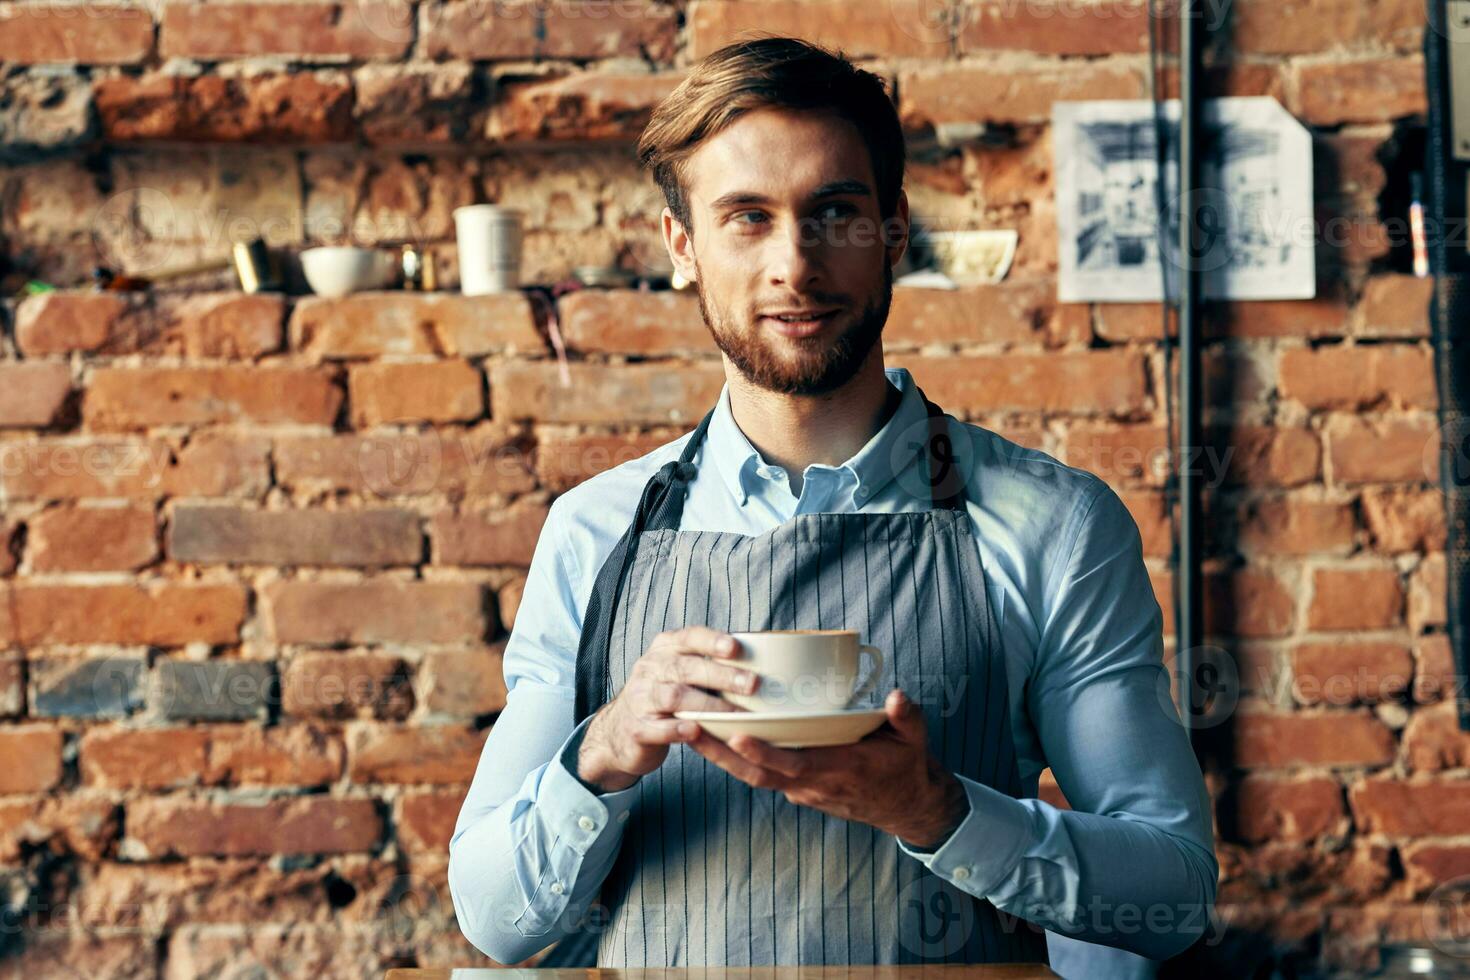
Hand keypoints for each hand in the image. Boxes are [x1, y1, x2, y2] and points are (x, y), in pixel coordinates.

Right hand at [577, 626, 759, 792]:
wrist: (618, 732)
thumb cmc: (663, 698)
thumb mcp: (678, 672)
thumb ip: (707, 664)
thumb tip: (762, 659)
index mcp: (663, 650)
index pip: (688, 638)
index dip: (712, 641)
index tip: (736, 648)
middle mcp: (650, 669)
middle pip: (686, 667)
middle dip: (721, 675)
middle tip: (752, 684)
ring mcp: (640, 699)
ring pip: (675, 697)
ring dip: (709, 705)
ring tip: (737, 714)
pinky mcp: (637, 728)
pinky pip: (658, 728)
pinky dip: (679, 729)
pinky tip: (698, 732)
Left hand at [687, 688, 968, 846]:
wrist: (907, 806)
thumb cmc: (906, 766)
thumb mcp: (914, 740)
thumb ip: (906, 717)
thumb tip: (897, 695)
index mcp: (839, 769)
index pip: (793, 764)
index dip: (764, 752)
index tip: (737, 733)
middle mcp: (813, 784)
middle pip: (758, 774)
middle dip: (722, 754)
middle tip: (690, 730)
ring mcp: (803, 791)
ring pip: (754, 777)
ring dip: (721, 758)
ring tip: (690, 731)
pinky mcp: (798, 790)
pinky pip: (762, 776)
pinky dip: (737, 761)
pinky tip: (716, 739)